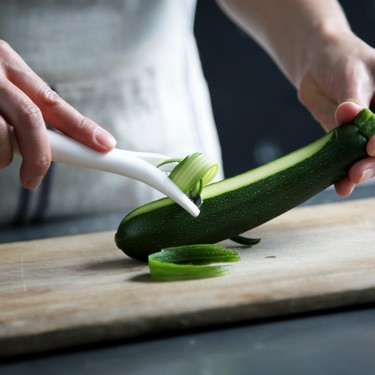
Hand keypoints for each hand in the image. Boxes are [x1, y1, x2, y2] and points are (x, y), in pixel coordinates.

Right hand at [0, 40, 115, 188]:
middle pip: (30, 119)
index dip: (82, 127)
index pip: (53, 102)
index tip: (105, 145)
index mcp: (8, 64)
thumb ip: (26, 105)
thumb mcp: (1, 81)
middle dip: (39, 156)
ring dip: (1, 156)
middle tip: (34, 179)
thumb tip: (62, 139)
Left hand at [297, 32, 374, 195]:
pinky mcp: (346, 141)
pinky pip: (347, 159)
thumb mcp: (351, 74)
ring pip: (369, 158)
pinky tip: (340, 185)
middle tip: (358, 172)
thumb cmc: (342, 61)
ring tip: (348, 181)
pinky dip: (343, 173)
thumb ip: (352, 98)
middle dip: (374, 162)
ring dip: (361, 172)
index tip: (371, 147)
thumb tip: (348, 113)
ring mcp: (366, 133)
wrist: (317, 65)